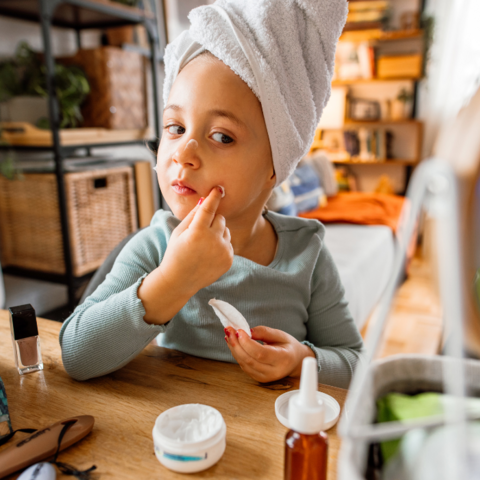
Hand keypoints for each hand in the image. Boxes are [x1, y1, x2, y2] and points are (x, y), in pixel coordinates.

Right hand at [139, 187, 232, 324]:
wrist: (180, 280)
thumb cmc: (176, 253)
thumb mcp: (179, 232)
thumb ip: (192, 215)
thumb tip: (204, 200)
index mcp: (197, 232)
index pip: (209, 209)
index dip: (214, 197)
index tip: (219, 188)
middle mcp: (213, 241)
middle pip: (220, 218)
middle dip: (212, 220)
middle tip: (200, 231)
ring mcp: (223, 251)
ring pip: (226, 230)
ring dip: (218, 232)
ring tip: (204, 245)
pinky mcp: (229, 259)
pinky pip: (229, 243)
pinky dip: (221, 245)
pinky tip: (209, 254)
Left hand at [224, 326, 315, 382]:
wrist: (294, 361)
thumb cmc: (287, 346)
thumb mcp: (280, 334)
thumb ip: (264, 332)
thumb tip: (248, 331)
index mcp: (283, 359)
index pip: (261, 353)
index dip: (247, 343)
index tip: (239, 330)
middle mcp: (274, 372)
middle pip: (250, 360)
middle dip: (236, 344)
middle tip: (229, 330)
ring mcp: (265, 377)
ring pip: (244, 364)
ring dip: (234, 348)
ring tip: (229, 334)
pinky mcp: (258, 379)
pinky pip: (244, 366)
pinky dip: (237, 354)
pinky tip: (233, 343)